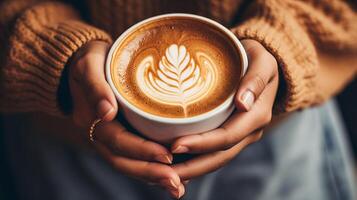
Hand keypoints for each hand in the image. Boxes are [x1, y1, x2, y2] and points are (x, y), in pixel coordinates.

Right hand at [68, 41, 183, 197]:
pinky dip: (151, 170)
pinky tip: (172, 176)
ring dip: (153, 178)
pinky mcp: (119, 137)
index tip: (167, 156)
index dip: (142, 150)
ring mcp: (108, 140)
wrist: (80, 65)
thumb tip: (106, 112)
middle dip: (151, 173)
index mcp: (91, 120)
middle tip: (177, 183)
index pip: (118, 141)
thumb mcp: (87, 64)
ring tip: (178, 187)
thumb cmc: (87, 60)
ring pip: (129, 165)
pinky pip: (133, 158)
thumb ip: (95, 86)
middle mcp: (99, 136)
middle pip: (124, 161)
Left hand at [170, 39, 278, 179]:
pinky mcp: (231, 135)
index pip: (226, 136)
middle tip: (162, 171)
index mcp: (256, 116)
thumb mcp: (263, 60)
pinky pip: (213, 154)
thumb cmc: (257, 59)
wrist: (261, 66)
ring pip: (215, 160)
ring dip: (191, 170)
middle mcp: (249, 131)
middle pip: (219, 156)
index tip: (174, 145)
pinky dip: (195, 163)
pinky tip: (175, 167)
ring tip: (164, 176)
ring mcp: (240, 136)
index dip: (201, 144)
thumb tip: (243, 104)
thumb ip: (256, 79)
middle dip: (191, 166)